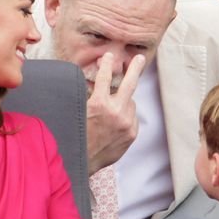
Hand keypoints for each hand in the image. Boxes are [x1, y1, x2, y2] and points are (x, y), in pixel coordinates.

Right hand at [86, 53, 145, 174]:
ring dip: (123, 102)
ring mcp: (126, 124)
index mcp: (98, 104)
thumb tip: (99, 83)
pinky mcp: (131, 134)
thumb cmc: (77, 135)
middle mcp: (115, 112)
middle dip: (135, 68)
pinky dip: (126, 116)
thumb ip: (91, 97)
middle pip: (130, 84)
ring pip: (130, 103)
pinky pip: (132, 118)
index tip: (109, 56)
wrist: (83, 161)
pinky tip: (115, 123)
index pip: (105, 77)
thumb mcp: (80, 112)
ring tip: (111, 111)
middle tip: (140, 58)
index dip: (107, 64)